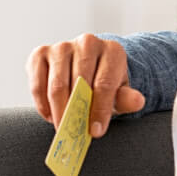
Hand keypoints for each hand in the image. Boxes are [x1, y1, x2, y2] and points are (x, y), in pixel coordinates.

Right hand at [26, 34, 144, 136]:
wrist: (89, 67)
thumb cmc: (105, 83)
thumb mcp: (120, 92)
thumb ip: (128, 98)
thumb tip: (138, 102)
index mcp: (112, 50)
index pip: (104, 83)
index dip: (99, 110)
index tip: (96, 131)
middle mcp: (88, 43)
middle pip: (79, 83)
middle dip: (76, 112)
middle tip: (74, 132)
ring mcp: (62, 46)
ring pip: (57, 85)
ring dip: (58, 111)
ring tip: (62, 127)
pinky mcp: (40, 54)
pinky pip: (38, 84)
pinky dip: (42, 105)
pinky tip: (50, 116)